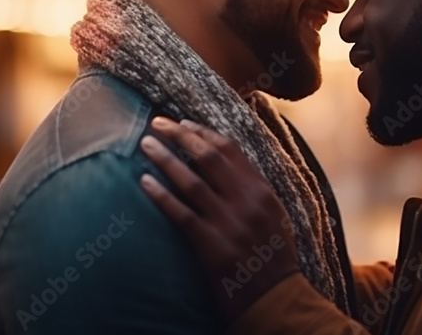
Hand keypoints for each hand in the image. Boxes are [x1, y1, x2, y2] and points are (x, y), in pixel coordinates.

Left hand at [139, 117, 300, 318]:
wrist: (277, 299)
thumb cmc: (273, 258)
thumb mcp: (274, 216)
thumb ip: (253, 191)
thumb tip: (228, 165)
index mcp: (263, 191)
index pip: (231, 150)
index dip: (203, 133)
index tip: (183, 122)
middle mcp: (247, 202)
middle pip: (209, 157)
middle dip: (181, 136)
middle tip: (158, 123)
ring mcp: (230, 223)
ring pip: (192, 181)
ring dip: (166, 159)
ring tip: (146, 144)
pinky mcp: (212, 246)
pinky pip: (181, 214)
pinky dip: (162, 196)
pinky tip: (144, 182)